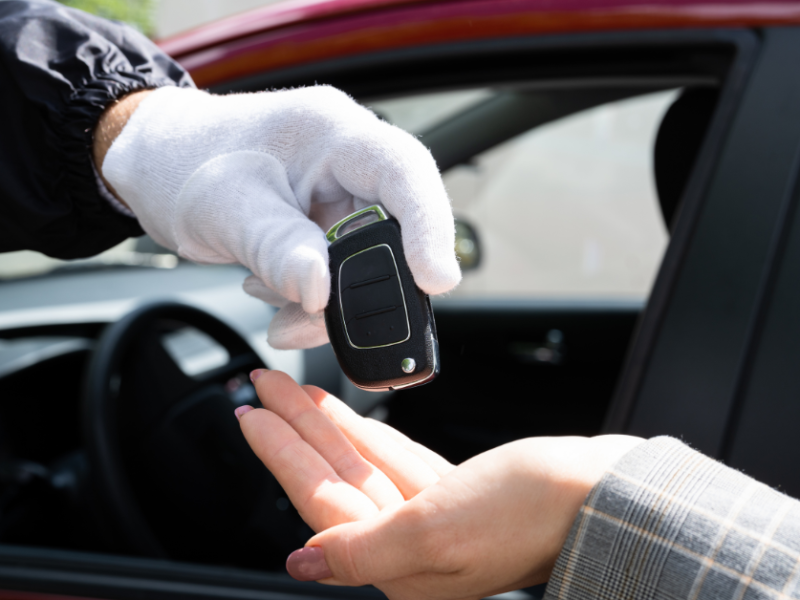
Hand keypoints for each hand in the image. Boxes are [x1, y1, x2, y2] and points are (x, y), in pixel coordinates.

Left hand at [95, 86, 460, 348]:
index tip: (434, 280)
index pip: (403, 171)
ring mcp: (338, 197)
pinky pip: (341, 274)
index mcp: (331, 133)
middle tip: (326, 317)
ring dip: (331, 301)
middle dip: (366, 284)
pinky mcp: (326, 227)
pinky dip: (313, 300)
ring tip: (279, 310)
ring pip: (368, 263)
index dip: (429, 225)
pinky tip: (275, 297)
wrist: (155, 167)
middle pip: (394, 228)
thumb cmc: (183, 162)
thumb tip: (323, 293)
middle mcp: (346, 163)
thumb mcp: (225, 208)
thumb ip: (277, 249)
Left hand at [238, 369, 643, 599]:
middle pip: (333, 476)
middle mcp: (409, 547)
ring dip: (325, 425)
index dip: (280, 455)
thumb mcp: (435, 533)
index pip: (319, 501)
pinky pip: (395, 458)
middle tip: (260, 388)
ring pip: (361, 463)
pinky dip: (368, 434)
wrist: (603, 494)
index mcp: (399, 565)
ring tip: (293, 391)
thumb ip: (361, 550)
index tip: (251, 415)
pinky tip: (346, 419)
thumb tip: (300, 565)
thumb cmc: (531, 512)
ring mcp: (432, 518)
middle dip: (294, 431)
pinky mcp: (455, 493)